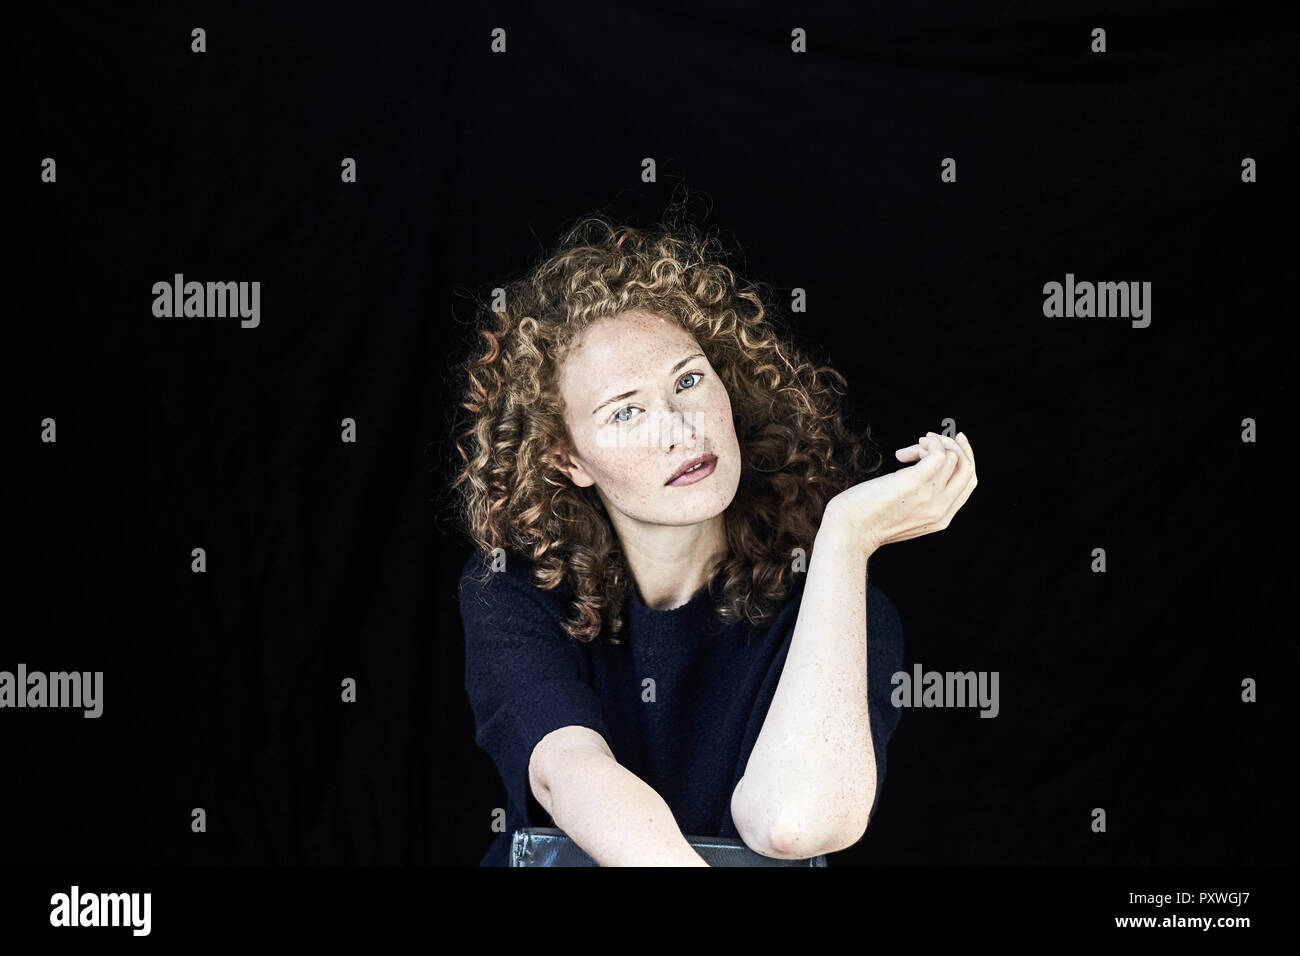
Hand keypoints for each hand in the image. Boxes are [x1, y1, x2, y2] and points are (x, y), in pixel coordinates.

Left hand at [825, 431, 976, 557]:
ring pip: (952, 458)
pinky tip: (910, 448)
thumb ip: (919, 501)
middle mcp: (941, 510)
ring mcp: (930, 497)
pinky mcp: (914, 483)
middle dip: (954, 446)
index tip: (954, 440)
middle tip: (930, 437)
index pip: (968, 483)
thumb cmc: (866, 520)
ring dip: (933, 443)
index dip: (965, 457)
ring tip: (910, 448)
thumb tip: (919, 471)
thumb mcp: (902, 516)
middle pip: (967, 469)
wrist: (847, 533)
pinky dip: (929, 443)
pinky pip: (938, 453)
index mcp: (941, 518)